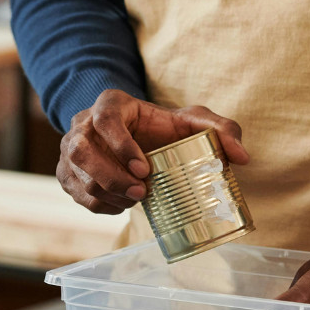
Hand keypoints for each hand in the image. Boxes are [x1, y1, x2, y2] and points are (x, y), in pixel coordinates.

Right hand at [58, 90, 249, 213]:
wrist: (134, 136)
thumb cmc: (162, 127)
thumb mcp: (193, 121)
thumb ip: (222, 129)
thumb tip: (242, 157)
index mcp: (110, 104)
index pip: (105, 119)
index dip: (121, 146)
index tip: (145, 169)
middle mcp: (82, 124)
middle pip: (82, 151)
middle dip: (111, 177)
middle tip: (141, 193)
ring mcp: (69, 150)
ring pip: (78, 176)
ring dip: (107, 194)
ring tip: (136, 199)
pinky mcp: (67, 173)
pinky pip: (77, 193)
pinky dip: (100, 205)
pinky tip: (122, 204)